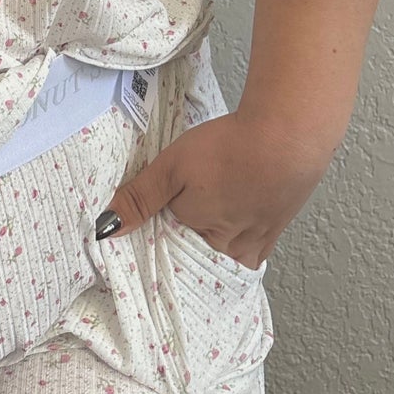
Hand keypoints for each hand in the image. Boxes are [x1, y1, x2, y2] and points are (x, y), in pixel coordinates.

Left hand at [96, 108, 335, 270]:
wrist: (288, 136)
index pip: (167, 255)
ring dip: (213, 239)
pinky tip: (233, 213)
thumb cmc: (228, 150)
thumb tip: (105, 229)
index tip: (149, 224)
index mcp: (199, 241)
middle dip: (185, 243)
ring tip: (207, 213)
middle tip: (180, 214)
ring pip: (225, 253)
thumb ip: (140, 198)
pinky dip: (237, 233)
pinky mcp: (275, 229)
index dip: (157, 239)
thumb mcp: (172, 167)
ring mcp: (257, 243)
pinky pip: (249, 245)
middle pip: (198, 257)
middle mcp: (230, 253)